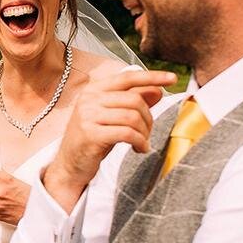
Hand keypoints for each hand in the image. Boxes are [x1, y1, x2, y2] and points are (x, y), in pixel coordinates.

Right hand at [45, 70, 177, 212]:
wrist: (69, 165)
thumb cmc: (94, 139)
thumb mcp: (113, 117)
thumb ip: (132, 102)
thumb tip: (158, 90)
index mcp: (94, 90)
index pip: (127, 77)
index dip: (152, 76)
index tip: (173, 79)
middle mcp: (88, 99)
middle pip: (134, 100)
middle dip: (148, 118)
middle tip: (148, 132)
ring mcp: (87, 116)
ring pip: (132, 117)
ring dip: (145, 132)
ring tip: (143, 142)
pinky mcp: (91, 135)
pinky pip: (127, 134)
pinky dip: (140, 142)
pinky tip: (139, 149)